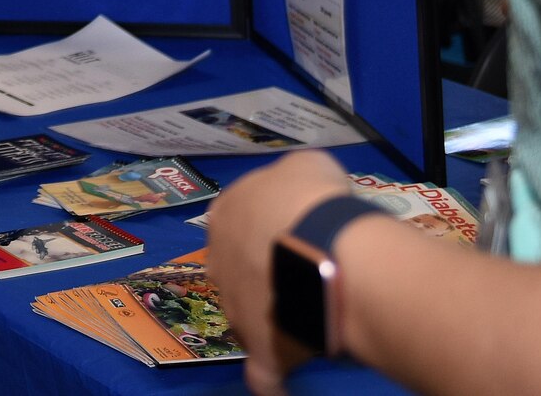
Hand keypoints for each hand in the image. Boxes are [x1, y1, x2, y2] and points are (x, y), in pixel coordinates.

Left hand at [205, 149, 354, 394]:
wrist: (321, 245)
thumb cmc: (312, 197)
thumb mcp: (307, 166)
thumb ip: (293, 180)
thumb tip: (298, 191)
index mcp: (226, 213)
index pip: (241, 222)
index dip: (270, 228)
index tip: (296, 234)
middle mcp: (219, 260)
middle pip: (240, 271)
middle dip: (265, 274)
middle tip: (305, 276)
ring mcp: (235, 307)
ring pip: (249, 318)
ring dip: (272, 320)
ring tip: (309, 318)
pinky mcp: (259, 347)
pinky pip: (264, 371)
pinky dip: (272, 376)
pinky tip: (283, 381)